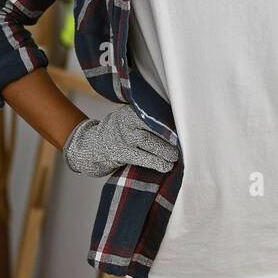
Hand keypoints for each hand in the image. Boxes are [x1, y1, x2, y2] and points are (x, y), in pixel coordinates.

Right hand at [62, 106, 179, 176]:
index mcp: (131, 110)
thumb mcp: (129, 118)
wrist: (93, 145)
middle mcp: (126, 121)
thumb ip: (147, 118)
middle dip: (170, 135)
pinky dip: (155, 162)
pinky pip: (141, 157)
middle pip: (153, 126)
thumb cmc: (120, 132)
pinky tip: (166, 166)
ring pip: (148, 142)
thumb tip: (176, 123)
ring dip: (165, 150)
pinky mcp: (120, 153)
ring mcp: (122, 137)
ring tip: (175, 157)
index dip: (169, 120)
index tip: (183, 126)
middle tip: (184, 143)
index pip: (153, 113)